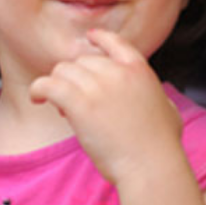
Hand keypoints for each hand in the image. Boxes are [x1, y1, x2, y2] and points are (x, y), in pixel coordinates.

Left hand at [29, 28, 185, 185]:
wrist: (151, 166)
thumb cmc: (161, 146)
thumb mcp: (168, 109)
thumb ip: (155, 95)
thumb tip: (155, 98)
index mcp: (139, 69)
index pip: (114, 41)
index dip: (99, 38)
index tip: (90, 38)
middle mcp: (116, 72)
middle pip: (82, 60)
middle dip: (75, 77)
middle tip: (75, 100)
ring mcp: (97, 86)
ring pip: (63, 71)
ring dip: (58, 85)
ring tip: (62, 108)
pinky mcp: (78, 103)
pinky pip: (47, 85)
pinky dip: (38, 89)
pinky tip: (37, 99)